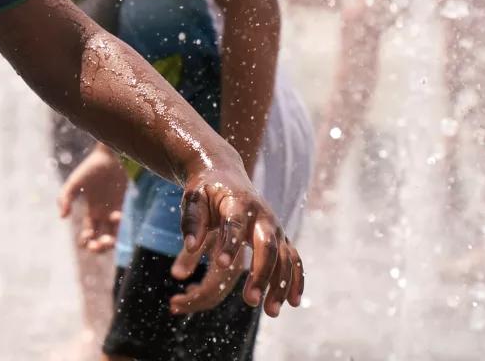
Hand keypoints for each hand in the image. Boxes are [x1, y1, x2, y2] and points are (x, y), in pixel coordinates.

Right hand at [57, 145, 127, 251]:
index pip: (88, 235)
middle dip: (98, 248)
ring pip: (112, 235)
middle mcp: (102, 215)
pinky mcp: (122, 204)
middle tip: (98, 245)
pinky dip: (118, 224)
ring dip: (109, 243)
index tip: (86, 237)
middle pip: (100, 239)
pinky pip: (121, 222)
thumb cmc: (89, 169)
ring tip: (108, 240)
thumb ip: (64, 198)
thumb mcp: (73, 183)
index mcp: (90, 212)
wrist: (108, 157)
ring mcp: (113, 210)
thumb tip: (62, 217)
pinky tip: (115, 216)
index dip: (86, 242)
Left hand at [175, 167, 303, 315]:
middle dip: (261, 274)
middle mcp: (262, 216)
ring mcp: (275, 228)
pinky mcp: (280, 238)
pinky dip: (295, 280)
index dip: (229, 243)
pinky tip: (292, 303)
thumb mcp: (193, 198)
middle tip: (250, 300)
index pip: (235, 224)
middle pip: (267, 246)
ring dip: (280, 285)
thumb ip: (192, 221)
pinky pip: (293, 260)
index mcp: (237, 203)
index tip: (221, 264)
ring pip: (285, 257)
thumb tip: (188, 247)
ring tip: (269, 311)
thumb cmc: (205, 189)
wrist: (224, 173)